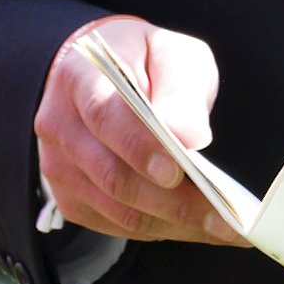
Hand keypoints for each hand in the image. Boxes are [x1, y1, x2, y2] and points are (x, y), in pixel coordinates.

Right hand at [34, 15, 245, 245]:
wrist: (108, 76)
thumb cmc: (144, 63)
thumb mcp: (171, 54)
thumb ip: (180, 89)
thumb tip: (188, 135)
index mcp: (79, 77)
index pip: (104, 117)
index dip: (139, 147)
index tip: (177, 170)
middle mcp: (59, 125)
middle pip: (112, 175)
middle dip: (172, 201)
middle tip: (224, 216)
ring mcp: (59, 166)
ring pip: (117, 209)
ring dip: (173, 223)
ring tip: (223, 227)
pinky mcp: (71, 197)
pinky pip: (116, 225)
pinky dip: (161, 229)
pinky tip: (197, 225)